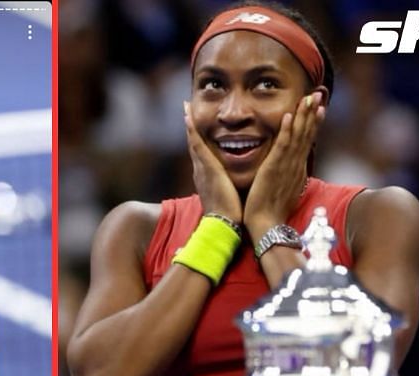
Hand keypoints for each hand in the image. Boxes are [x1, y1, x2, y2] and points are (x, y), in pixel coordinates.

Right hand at [184, 101, 242, 222]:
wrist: (224, 225)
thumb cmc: (229, 215)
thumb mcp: (228, 197)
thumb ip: (228, 188)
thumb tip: (232, 188)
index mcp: (207, 177)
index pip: (202, 153)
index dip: (197, 138)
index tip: (195, 124)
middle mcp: (201, 170)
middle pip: (194, 143)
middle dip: (190, 126)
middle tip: (186, 108)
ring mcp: (202, 168)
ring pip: (194, 140)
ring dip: (189, 123)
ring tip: (186, 106)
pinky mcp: (207, 168)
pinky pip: (197, 145)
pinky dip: (192, 131)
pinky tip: (188, 117)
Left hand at [244, 92, 325, 239]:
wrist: (266, 224)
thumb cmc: (271, 211)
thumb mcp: (283, 189)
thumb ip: (287, 176)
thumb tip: (289, 171)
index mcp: (297, 169)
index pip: (307, 141)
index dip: (313, 123)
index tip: (318, 107)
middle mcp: (295, 165)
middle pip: (307, 134)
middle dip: (313, 113)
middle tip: (317, 94)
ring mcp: (287, 166)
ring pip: (298, 136)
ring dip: (304, 116)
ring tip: (308, 98)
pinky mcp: (275, 169)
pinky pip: (282, 146)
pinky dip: (287, 130)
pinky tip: (289, 116)